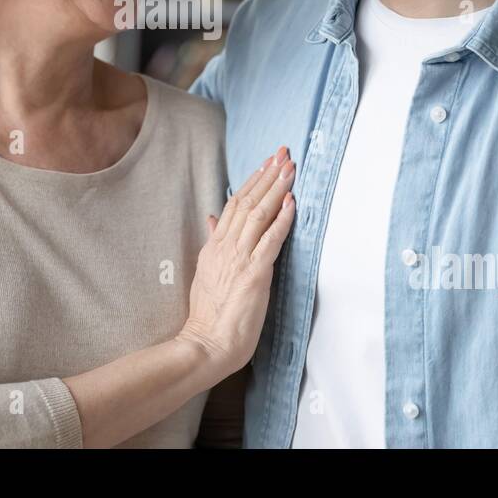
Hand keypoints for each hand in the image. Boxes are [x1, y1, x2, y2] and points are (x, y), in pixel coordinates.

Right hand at [177, 148, 296, 379]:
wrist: (205, 343)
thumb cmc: (209, 316)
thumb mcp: (204, 272)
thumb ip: (212, 243)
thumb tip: (212, 219)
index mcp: (214, 246)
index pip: (234, 204)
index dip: (252, 181)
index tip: (266, 163)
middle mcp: (225, 247)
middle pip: (247, 202)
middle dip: (267, 175)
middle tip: (283, 153)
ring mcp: (239, 258)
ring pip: (259, 214)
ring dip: (277, 189)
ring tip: (290, 168)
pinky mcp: (254, 273)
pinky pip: (270, 239)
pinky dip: (283, 219)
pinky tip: (292, 203)